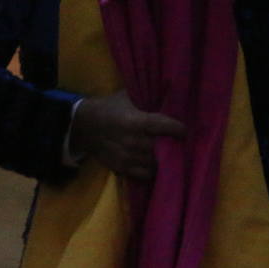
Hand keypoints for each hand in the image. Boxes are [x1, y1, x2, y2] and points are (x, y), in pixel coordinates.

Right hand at [68, 90, 185, 180]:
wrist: (84, 125)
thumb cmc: (110, 106)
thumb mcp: (127, 95)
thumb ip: (147, 97)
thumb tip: (170, 93)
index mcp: (134, 120)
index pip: (163, 126)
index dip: (177, 129)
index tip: (184, 130)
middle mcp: (132, 140)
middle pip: (160, 147)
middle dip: (172, 146)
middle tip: (180, 144)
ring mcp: (126, 157)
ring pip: (154, 163)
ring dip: (163, 159)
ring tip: (170, 155)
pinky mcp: (121, 168)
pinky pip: (144, 174)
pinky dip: (153, 170)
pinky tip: (156, 164)